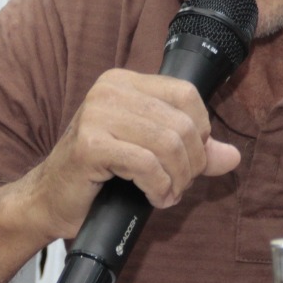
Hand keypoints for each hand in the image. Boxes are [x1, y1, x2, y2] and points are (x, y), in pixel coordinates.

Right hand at [26, 68, 240, 238]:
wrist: (50, 200)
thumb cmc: (98, 175)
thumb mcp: (151, 156)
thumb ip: (192, 152)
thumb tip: (232, 156)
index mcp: (125, 82)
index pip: (187, 95)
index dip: (200, 131)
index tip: (189, 159)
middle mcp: (109, 90)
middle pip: (181, 123)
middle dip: (191, 163)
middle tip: (179, 184)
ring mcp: (96, 114)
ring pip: (168, 144)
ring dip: (176, 179)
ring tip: (166, 193)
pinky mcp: (90, 144)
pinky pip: (146, 164)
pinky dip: (159, 187)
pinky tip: (153, 197)